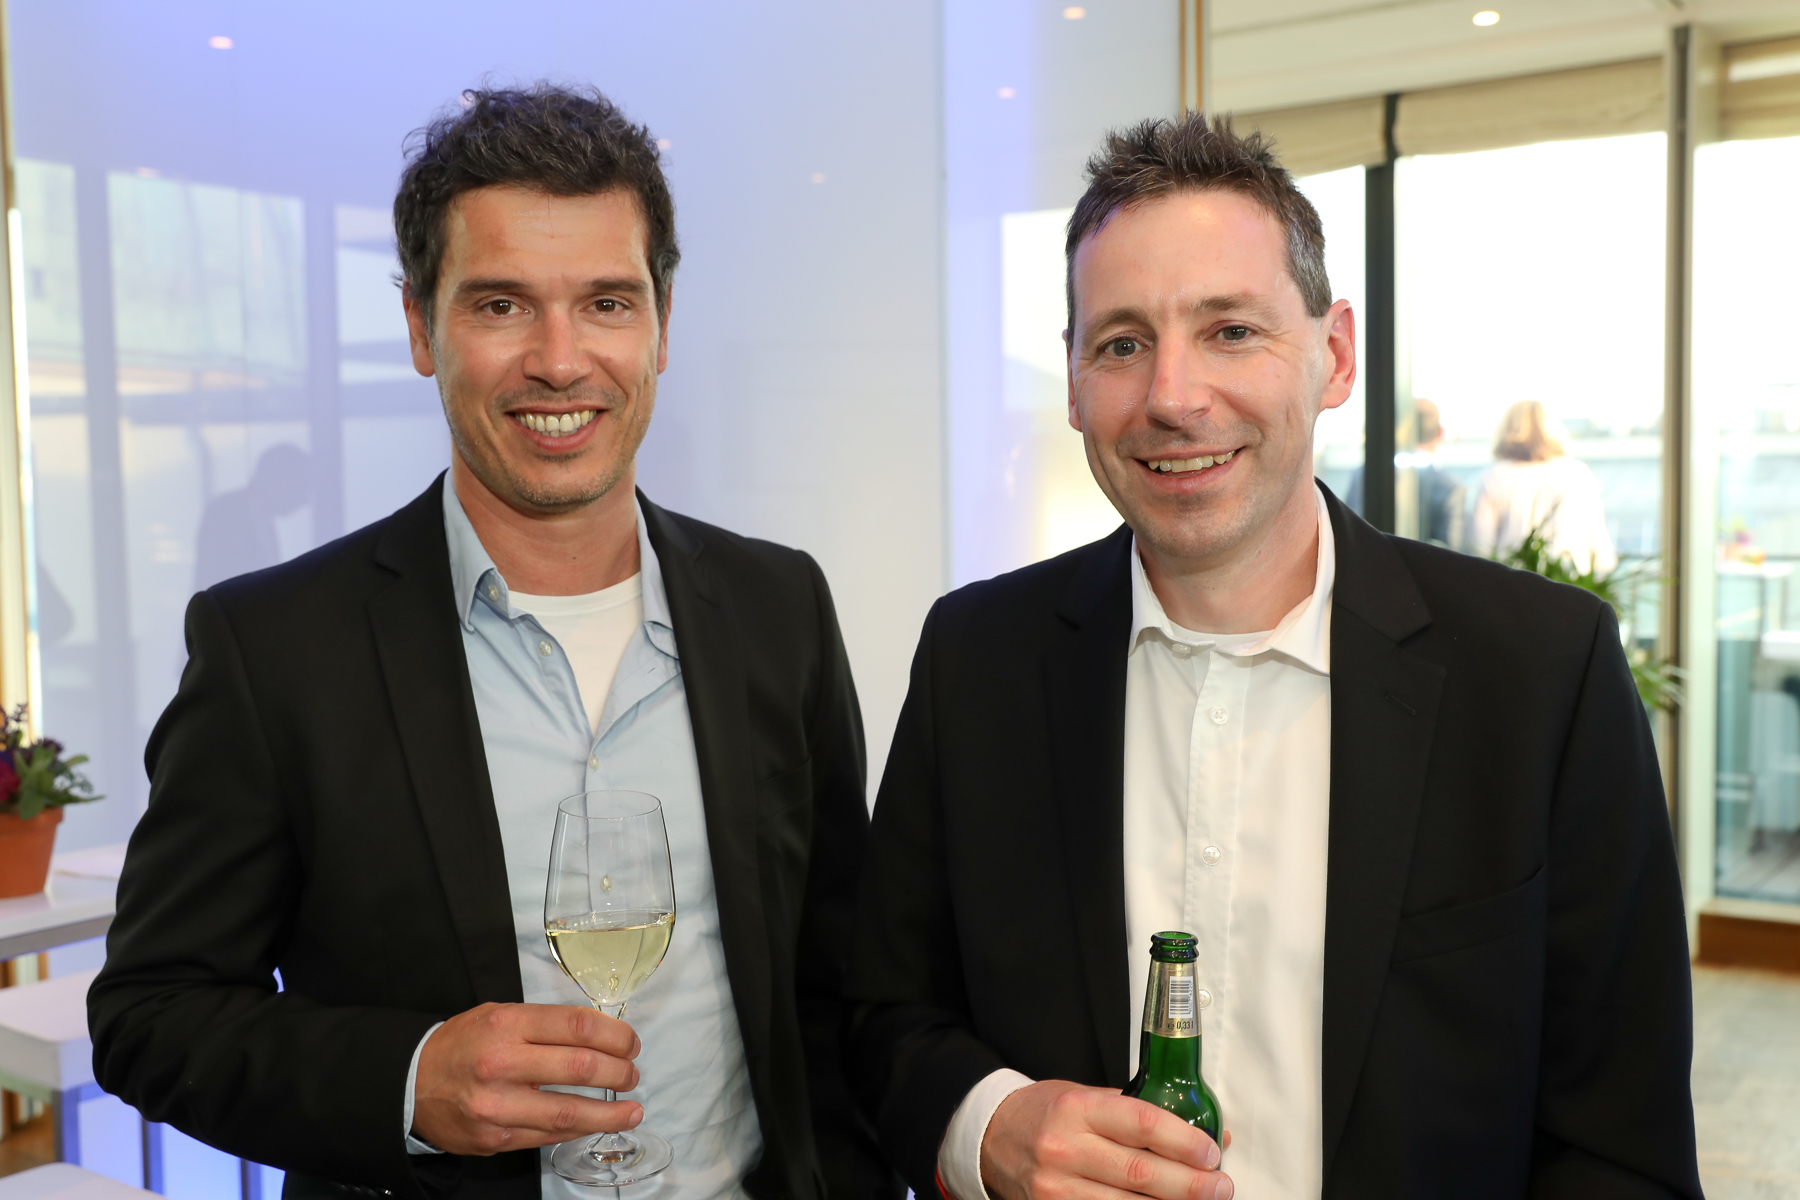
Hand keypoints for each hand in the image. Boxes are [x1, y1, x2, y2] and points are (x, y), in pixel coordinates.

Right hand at [412, 1002, 642, 1154]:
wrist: (409, 1084)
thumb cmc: (461, 1045)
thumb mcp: (498, 1016)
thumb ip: (543, 1024)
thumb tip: (599, 1036)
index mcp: (506, 1024)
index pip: (576, 1025)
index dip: (615, 1035)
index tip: (630, 1043)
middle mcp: (502, 1063)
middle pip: (580, 1066)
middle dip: (618, 1072)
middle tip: (632, 1073)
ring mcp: (498, 1105)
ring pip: (569, 1111)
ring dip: (610, 1113)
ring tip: (633, 1110)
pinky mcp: (495, 1137)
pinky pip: (549, 1135)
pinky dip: (580, 1129)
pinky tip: (598, 1124)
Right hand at [979, 1080, 1232, 1199]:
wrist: (992, 1137)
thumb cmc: (1047, 1113)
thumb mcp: (1086, 1096)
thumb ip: (1140, 1114)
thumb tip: (1207, 1133)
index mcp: (1077, 1108)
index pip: (1140, 1123)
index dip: (1183, 1141)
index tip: (1211, 1152)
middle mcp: (1064, 1148)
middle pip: (1140, 1172)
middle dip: (1190, 1184)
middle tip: (1221, 1187)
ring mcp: (1055, 1187)